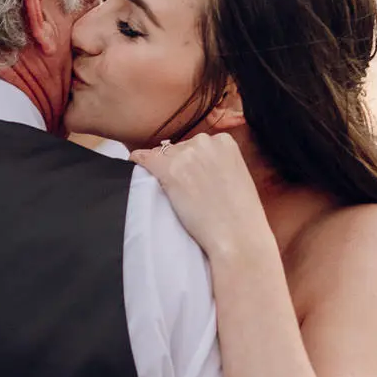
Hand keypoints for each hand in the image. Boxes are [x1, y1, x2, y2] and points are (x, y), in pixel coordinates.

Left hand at [131, 134, 269, 261]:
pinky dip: (138, 161)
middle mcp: (204, 141)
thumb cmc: (241, 214)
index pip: (198, 144)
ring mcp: (184, 155)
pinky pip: (143, 158)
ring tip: (174, 193)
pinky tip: (135, 164)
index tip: (193, 175)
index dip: (193, 161)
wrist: (236, 236)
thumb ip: (219, 163)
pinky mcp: (167, 170)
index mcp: (225, 141)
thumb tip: (198, 164)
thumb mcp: (237, 175)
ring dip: (164, 170)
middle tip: (185, 188)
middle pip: (180, 148)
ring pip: (163, 155)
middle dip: (179, 165)